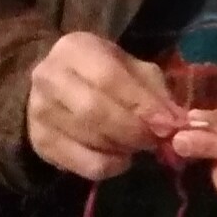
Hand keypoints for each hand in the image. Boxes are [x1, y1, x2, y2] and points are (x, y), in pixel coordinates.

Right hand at [26, 33, 178, 180]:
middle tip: (156, 139)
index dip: (142, 104)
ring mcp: (39, 111)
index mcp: (74, 49)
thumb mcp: (130, 69)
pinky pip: (84, 165)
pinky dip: (111, 166)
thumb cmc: (101, 75)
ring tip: (140, 144)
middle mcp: (49, 77)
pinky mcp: (41, 143)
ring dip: (125, 148)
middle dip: (134, 130)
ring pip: (90, 140)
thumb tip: (177, 121)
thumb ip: (154, 91)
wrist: (54, 90)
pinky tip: (120, 157)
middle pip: (94, 111)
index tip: (169, 124)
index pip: (109, 78)